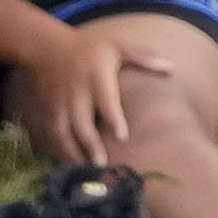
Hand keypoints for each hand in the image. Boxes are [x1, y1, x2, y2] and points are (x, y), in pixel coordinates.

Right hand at [27, 26, 173, 162]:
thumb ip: (143, 57)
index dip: (113, 118)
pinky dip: (59, 151)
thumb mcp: (116, 46)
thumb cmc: (88, 48)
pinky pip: (52, 135)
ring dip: (72, 153)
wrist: (46, 47)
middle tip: (103, 165)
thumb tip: (172, 68)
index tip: (122, 136)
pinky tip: (69, 165)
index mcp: (96, 76)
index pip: (105, 100)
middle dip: (91, 145)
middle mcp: (76, 92)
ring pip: (64, 133)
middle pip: (82, 122)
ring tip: (85, 172)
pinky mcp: (47, 112)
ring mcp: (59, 104)